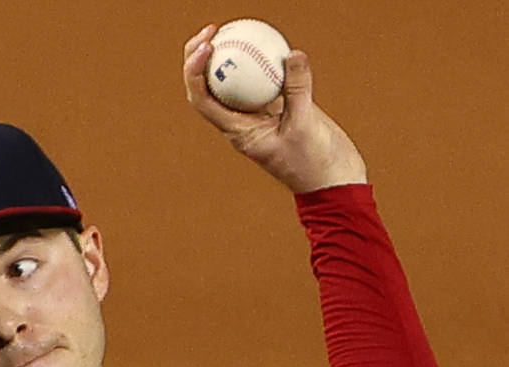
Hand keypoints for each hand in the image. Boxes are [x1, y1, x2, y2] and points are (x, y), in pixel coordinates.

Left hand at [183, 24, 367, 192]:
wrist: (330, 178)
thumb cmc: (313, 162)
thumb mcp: (305, 124)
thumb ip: (298, 89)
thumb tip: (291, 53)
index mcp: (237, 132)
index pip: (204, 101)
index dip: (196, 72)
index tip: (206, 46)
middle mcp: (240, 123)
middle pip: (209, 88)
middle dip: (200, 58)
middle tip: (210, 29)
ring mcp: (257, 114)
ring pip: (233, 82)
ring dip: (226, 55)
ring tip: (231, 26)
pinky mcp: (276, 107)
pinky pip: (262, 78)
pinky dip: (260, 59)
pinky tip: (266, 38)